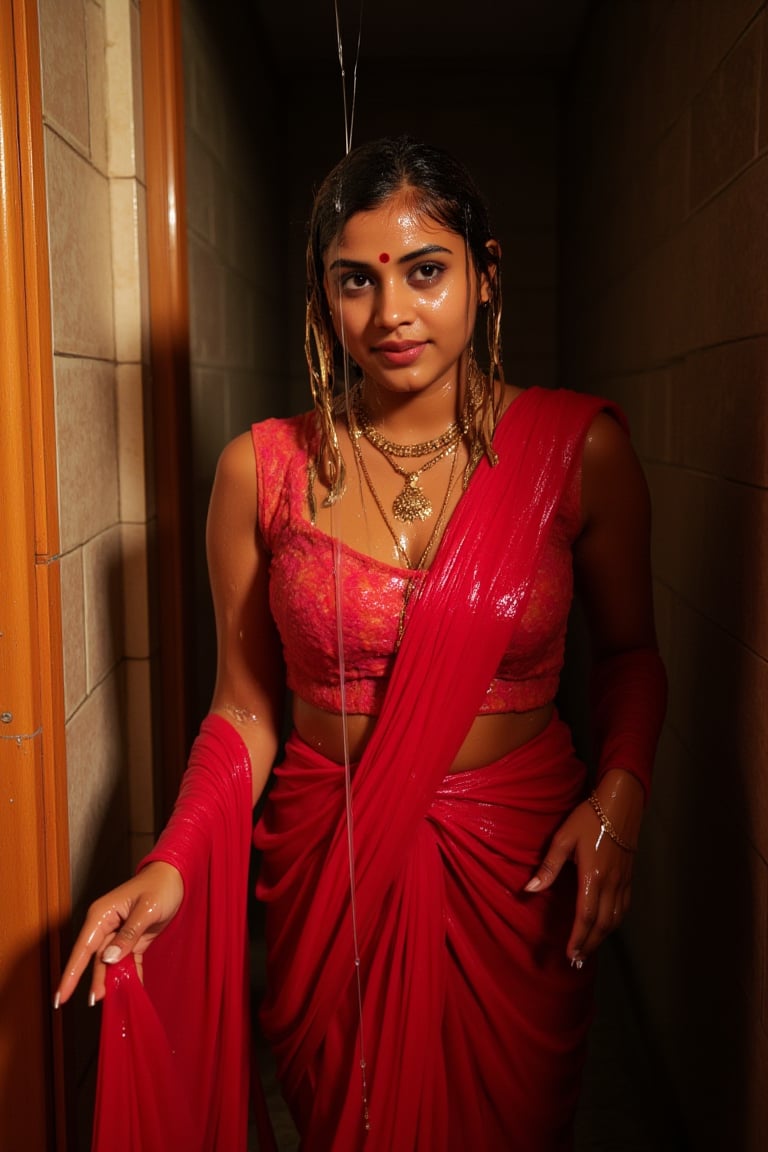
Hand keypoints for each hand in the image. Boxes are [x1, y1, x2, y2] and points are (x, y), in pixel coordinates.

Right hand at [54, 861, 183, 1007]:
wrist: (176, 877)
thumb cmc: (160, 886)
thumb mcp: (146, 909)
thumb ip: (128, 934)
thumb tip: (108, 958)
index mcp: (102, 914)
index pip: (83, 948)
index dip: (71, 974)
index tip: (60, 997)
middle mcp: (105, 925)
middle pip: (96, 959)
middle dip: (95, 981)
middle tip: (95, 1003)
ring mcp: (118, 934)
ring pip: (111, 964)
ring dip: (112, 982)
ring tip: (114, 1002)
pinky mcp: (132, 940)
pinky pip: (128, 962)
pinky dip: (130, 976)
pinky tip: (132, 990)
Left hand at [524, 771, 642, 964]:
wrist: (620, 803)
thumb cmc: (588, 817)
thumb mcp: (563, 839)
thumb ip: (548, 867)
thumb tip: (529, 889)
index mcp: (594, 875)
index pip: (585, 916)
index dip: (578, 938)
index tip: (570, 954)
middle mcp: (611, 883)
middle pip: (602, 923)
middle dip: (590, 944)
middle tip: (578, 960)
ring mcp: (623, 880)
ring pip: (616, 918)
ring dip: (603, 937)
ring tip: (590, 949)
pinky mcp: (629, 876)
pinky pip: (625, 906)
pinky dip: (616, 922)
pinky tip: (607, 926)